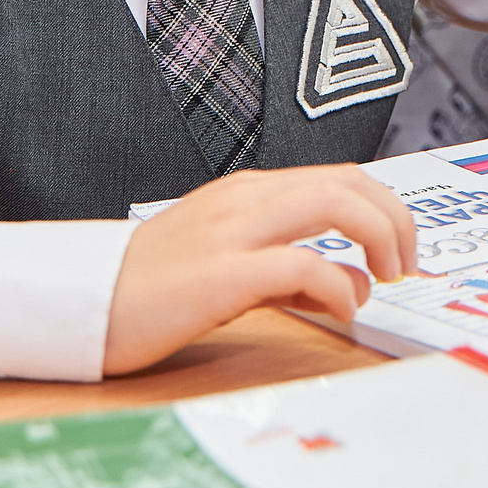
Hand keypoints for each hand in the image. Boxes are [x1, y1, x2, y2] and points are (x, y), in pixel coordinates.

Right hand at [103, 164, 415, 374]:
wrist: (81, 305)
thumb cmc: (148, 290)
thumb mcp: (228, 267)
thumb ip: (288, 270)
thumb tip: (349, 283)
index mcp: (245, 193)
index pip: (338, 177)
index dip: (385, 208)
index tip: (402, 248)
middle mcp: (244, 200)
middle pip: (347, 181)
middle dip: (395, 219)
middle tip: (406, 264)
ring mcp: (232, 232)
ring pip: (332, 202)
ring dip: (378, 237)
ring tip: (386, 279)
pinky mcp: (222, 273)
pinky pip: (302, 264)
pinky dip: (338, 285)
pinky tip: (341, 310)